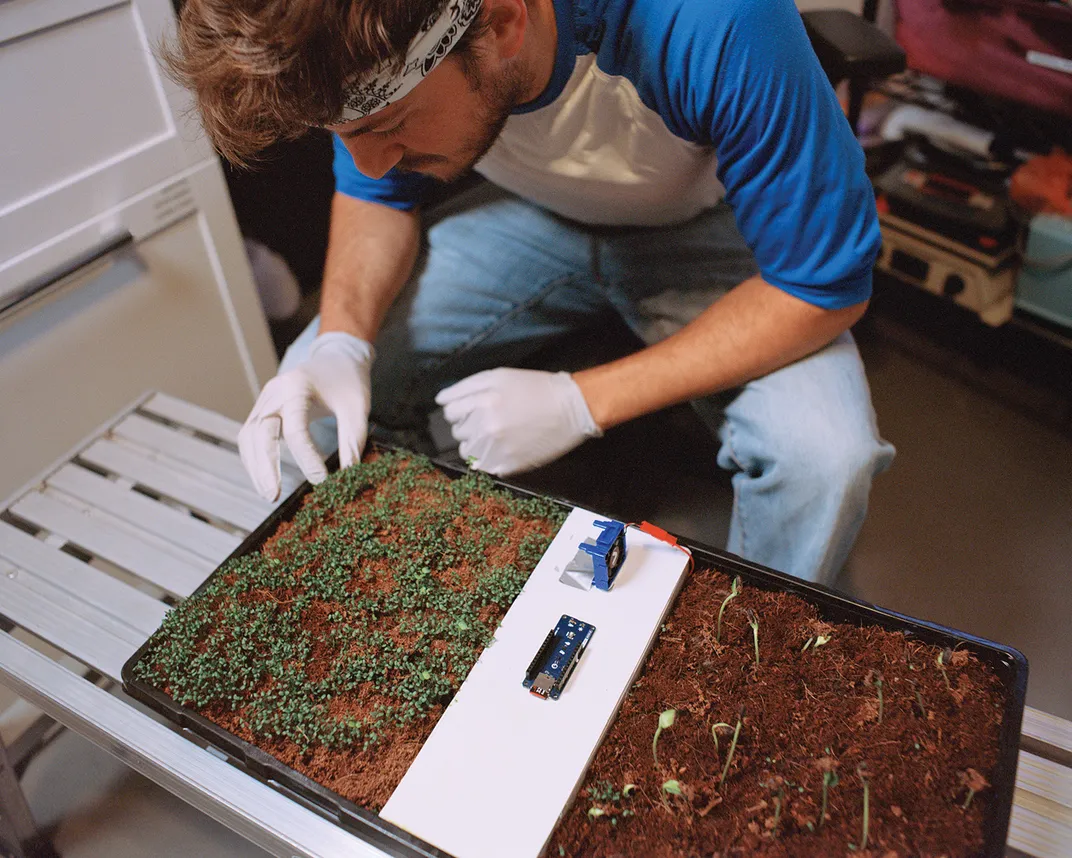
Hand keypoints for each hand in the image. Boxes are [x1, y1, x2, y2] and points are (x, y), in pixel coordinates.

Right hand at [238, 333, 373, 499]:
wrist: (336, 357)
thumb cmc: (348, 381)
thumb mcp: (358, 408)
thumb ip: (353, 440)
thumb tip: (349, 475)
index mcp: (297, 387)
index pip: (296, 428)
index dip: (306, 457)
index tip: (321, 480)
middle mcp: (275, 392)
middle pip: (260, 432)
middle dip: (265, 466)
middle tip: (273, 495)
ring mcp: (265, 400)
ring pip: (249, 436)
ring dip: (255, 466)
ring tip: (268, 494)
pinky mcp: (263, 410)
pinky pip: (251, 436)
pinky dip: (255, 459)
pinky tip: (265, 480)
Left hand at [435, 368, 602, 476]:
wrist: (572, 408)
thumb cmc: (536, 388)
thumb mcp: (500, 376)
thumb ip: (466, 387)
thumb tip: (441, 400)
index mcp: (483, 402)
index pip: (450, 412)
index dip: (460, 409)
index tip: (474, 409)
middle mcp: (487, 427)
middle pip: (458, 432)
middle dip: (470, 425)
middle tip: (492, 419)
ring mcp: (498, 449)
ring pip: (467, 452)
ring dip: (476, 444)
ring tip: (497, 434)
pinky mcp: (509, 465)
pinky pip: (483, 467)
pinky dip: (489, 459)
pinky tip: (504, 447)